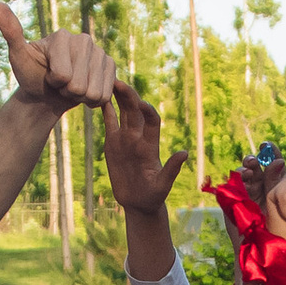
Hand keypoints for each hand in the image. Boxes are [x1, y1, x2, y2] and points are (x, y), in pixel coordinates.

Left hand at [0, 2, 113, 114]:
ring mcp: (100, 52)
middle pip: (79, 85)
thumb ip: (11, 32)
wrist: (47, 92)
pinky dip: (93, 100)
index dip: (53, 82)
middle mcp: (84, 40)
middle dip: (67, 91)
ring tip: (70, 87)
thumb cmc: (31, 74)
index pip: (62, 75)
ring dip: (80, 97)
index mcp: (62, 36)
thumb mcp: (18, 56)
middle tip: (59, 83)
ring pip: (93, 92)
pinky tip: (84, 91)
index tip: (48, 74)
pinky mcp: (111, 66)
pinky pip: (105, 94)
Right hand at [106, 81, 186, 213]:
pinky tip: (101, 97)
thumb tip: (184, 153)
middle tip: (118, 82)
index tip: (141, 103)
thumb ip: (172, 169)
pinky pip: (110, 122)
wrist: (139, 203)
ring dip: (118, 97)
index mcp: (150, 145)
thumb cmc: (153, 196)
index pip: (151, 121)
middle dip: (129, 96)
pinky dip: (106, 110)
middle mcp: (138, 138)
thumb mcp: (163, 185)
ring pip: (123, 112)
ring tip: (110, 81)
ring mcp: (125, 139)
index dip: (147, 111)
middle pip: (135, 111)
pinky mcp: (113, 144)